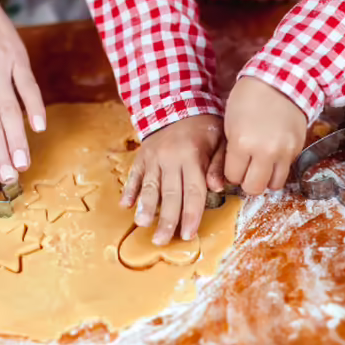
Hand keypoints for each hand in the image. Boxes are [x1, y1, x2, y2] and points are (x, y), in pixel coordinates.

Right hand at [120, 115, 224, 244]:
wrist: (177, 103)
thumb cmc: (203, 126)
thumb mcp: (220, 140)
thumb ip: (219, 164)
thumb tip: (217, 188)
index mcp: (192, 156)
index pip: (193, 191)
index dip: (191, 215)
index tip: (188, 235)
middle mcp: (170, 158)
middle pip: (169, 194)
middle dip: (166, 219)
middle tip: (162, 241)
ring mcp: (153, 157)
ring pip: (149, 186)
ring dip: (145, 206)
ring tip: (141, 224)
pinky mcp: (142, 156)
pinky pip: (134, 174)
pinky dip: (129, 189)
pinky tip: (125, 205)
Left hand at [224, 77, 306, 193]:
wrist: (281, 80)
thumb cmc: (248, 98)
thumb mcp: (229, 124)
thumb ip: (231, 151)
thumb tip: (233, 174)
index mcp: (242, 143)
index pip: (233, 177)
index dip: (231, 173)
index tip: (233, 165)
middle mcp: (265, 151)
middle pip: (254, 188)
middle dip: (247, 182)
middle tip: (246, 171)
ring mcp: (284, 151)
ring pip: (274, 185)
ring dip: (265, 179)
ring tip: (261, 166)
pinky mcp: (298, 149)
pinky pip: (287, 170)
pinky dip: (278, 168)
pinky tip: (273, 155)